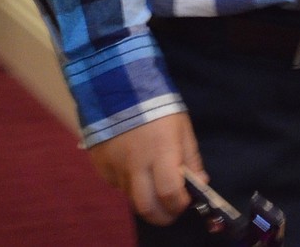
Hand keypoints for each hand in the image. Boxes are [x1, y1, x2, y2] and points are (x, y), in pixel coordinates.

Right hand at [87, 112, 207, 225]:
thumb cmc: (157, 104)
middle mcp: (136, 164)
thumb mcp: (181, 127)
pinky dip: (126, 183)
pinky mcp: (100, 163)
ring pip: (130, 196)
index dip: (179, 204)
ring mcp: (115, 166)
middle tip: (168, 209)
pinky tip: (132, 167)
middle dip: (160, 215)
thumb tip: (199, 184)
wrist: (119, 83)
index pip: (170, 194)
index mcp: (160, 152)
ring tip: (151, 181)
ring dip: (144, 197)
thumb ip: (190, 158)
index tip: (184, 200)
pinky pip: (115, 183)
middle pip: (146, 207)